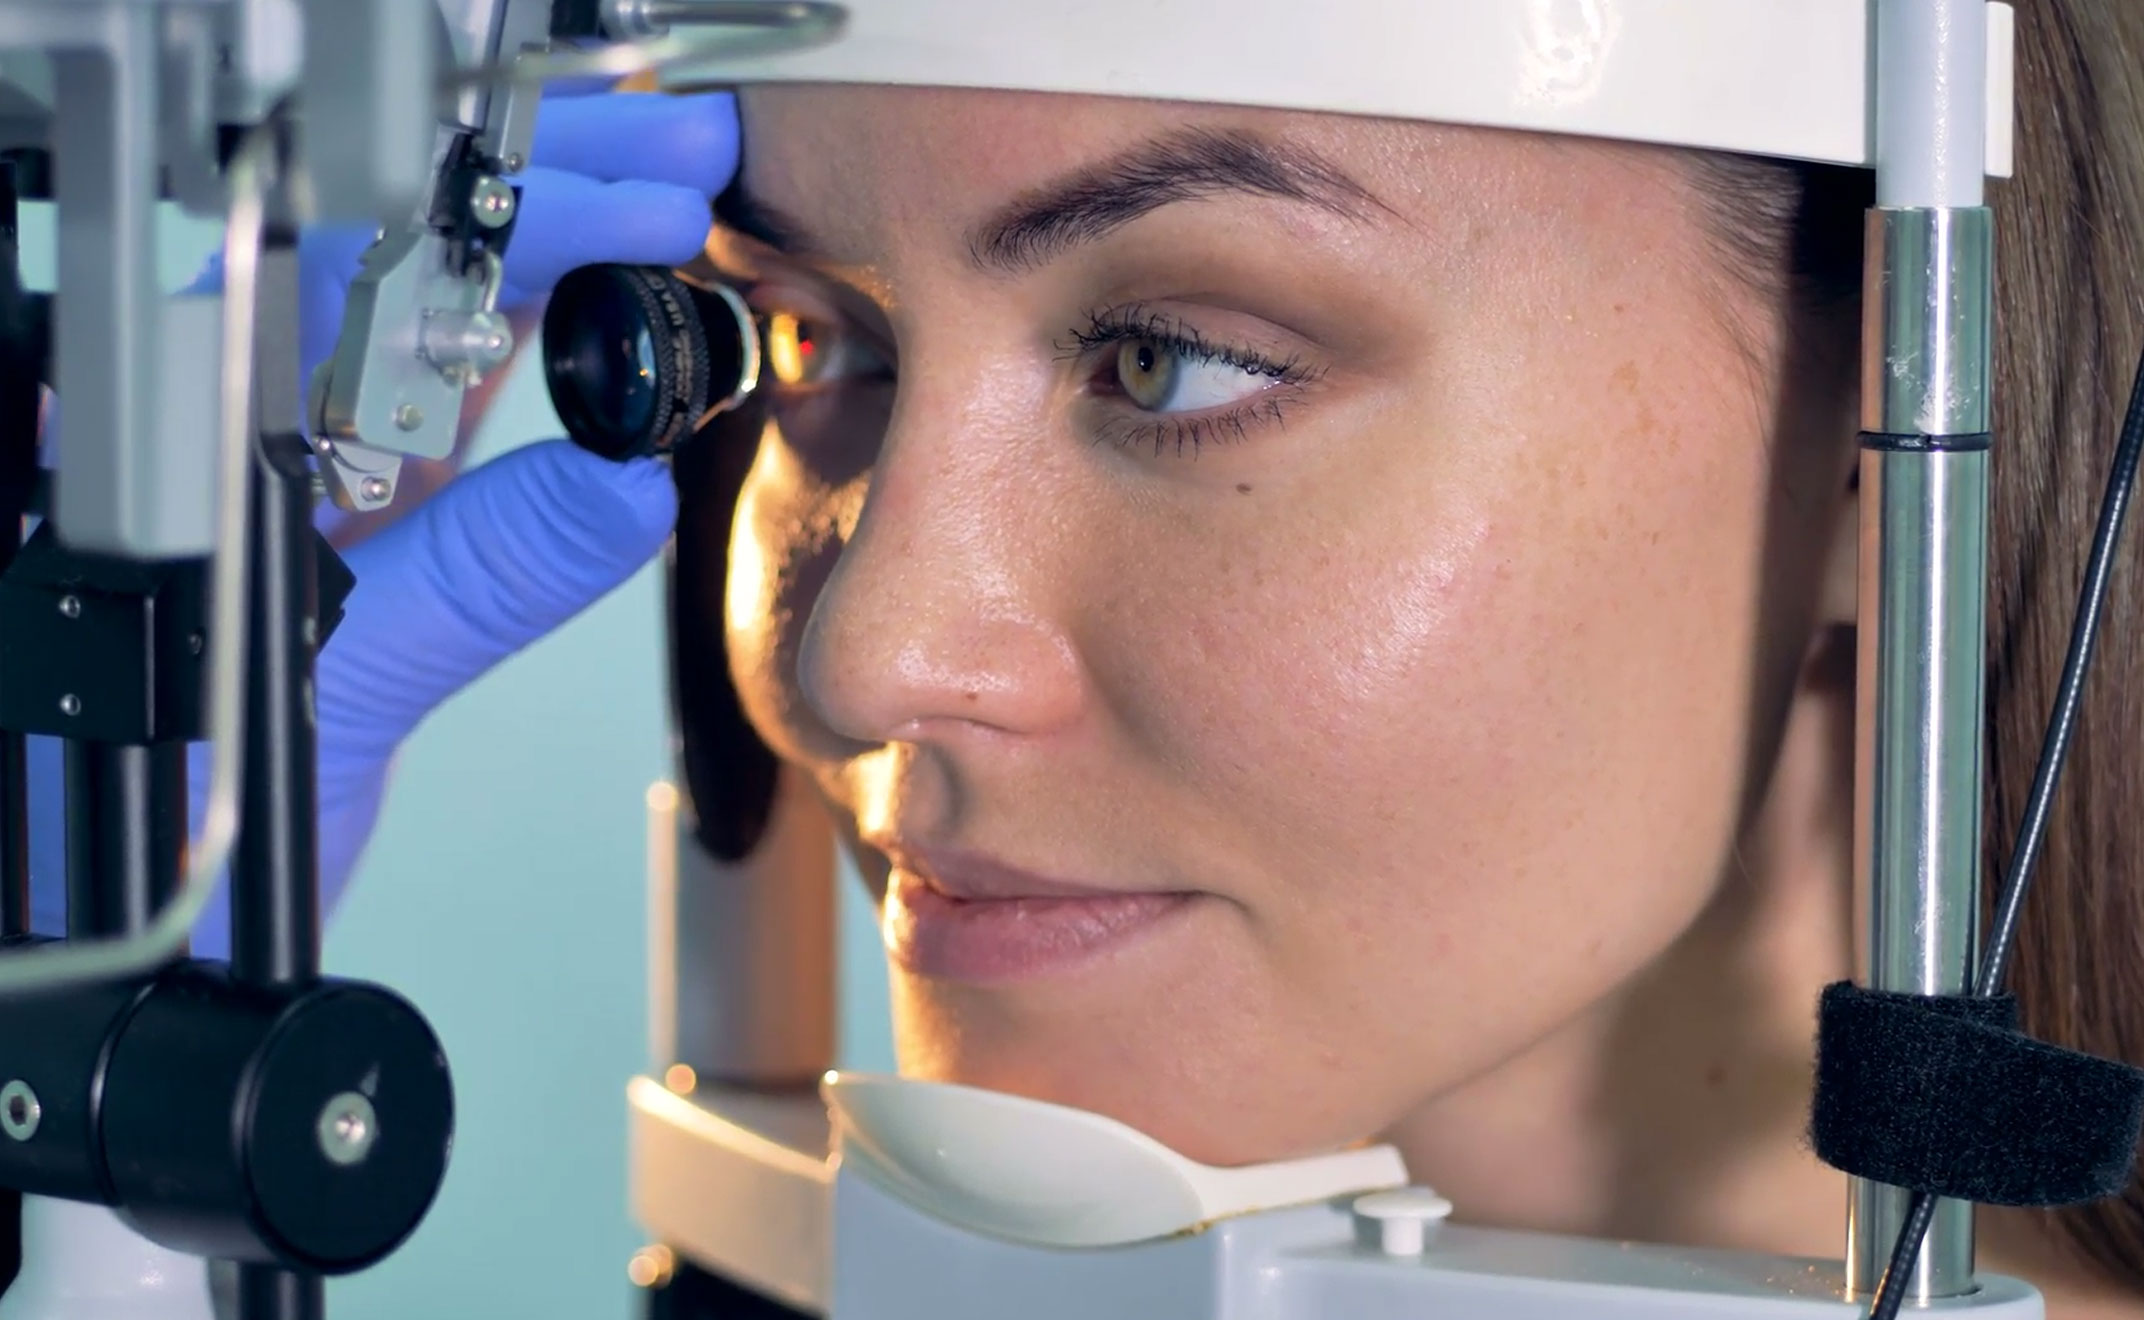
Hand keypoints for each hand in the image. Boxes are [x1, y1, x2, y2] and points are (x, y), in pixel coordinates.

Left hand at [27, 90, 739, 955]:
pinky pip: (461, 421)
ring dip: (564, 267)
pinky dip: (551, 374)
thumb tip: (619, 480)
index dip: (511, 215)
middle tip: (679, 164)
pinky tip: (619, 337)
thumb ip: (472, 581)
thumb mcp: (322, 697)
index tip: (633, 208)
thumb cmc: (137, 839)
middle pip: (405, 263)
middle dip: (551, 198)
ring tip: (672, 212)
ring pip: (439, 329)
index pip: (364, 264)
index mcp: (203, 433)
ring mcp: (308, 480)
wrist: (129, 947)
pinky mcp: (360, 537)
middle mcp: (250, 434)